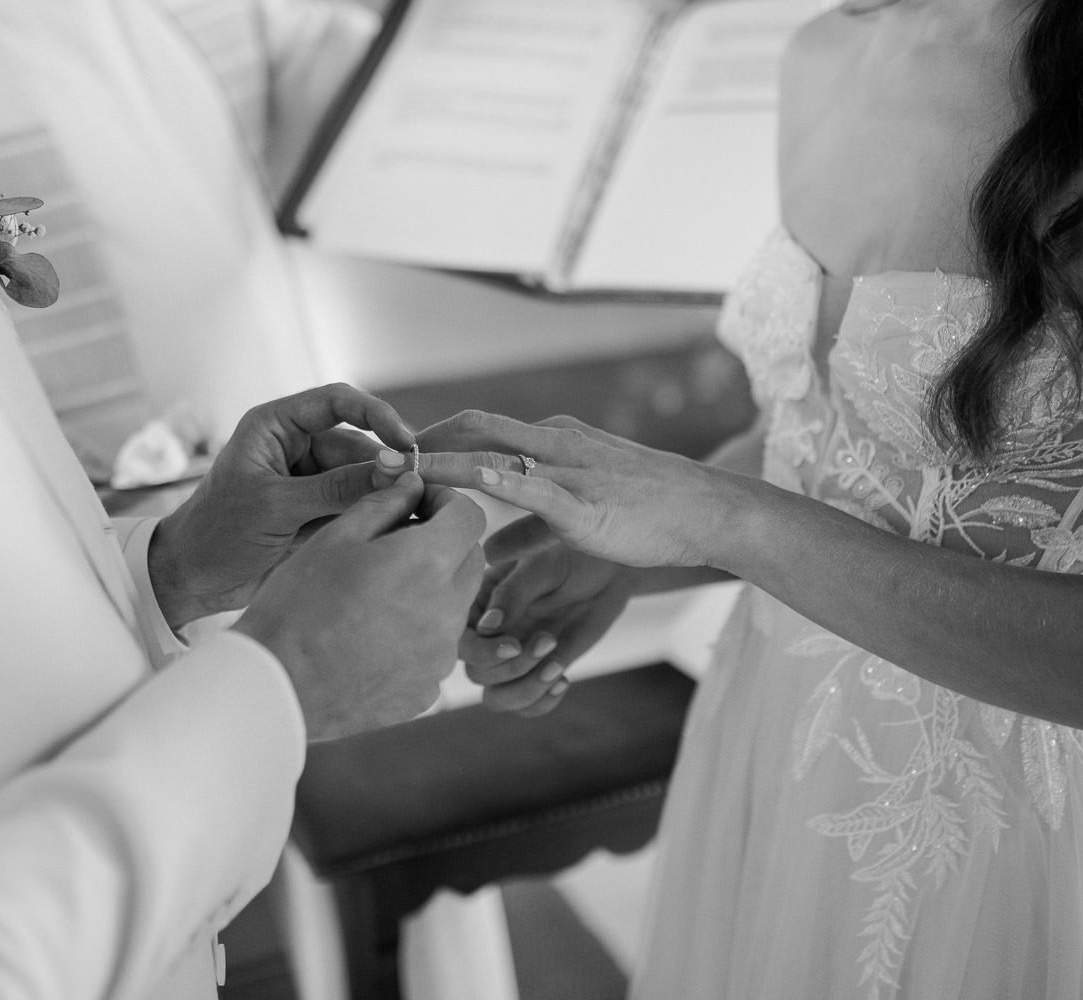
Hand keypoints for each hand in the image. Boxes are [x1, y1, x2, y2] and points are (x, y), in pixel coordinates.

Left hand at [148, 384, 415, 627]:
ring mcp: (309, 480)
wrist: (193, 580)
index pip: (336, 402)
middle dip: (386, 465)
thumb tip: (395, 468)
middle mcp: (296, 446)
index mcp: (275, 426)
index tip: (405, 440)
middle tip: (419, 488)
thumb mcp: (277, 507)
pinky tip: (397, 524)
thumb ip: (337, 488)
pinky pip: (356, 505)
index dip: (376, 414)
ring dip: (384, 493)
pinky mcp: (318, 511)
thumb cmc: (218, 532)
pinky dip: (375, 514)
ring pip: (363, 478)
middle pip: (358, 444)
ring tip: (411, 510)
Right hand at [233, 474, 486, 740]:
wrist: (275, 689)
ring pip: (454, 607)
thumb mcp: (333, 540)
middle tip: (395, 545)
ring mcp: (440, 656)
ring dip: (430, 591)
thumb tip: (412, 485)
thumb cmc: (295, 608)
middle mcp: (447, 611)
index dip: (446, 502)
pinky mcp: (428, 689)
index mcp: (427, 563)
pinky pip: (435, 649)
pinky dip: (415, 636)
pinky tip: (370, 639)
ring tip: (374, 596)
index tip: (418, 504)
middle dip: (443, 544)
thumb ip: (382, 504)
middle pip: (470, 561)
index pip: (470, 517)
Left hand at [418, 411, 739, 567]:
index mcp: (552, 440)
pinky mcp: (588, 501)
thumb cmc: (645, 513)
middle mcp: (556, 442)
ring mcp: (572, 467)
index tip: (393, 461)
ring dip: (443, 462)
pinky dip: (502, 482)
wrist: (705, 513)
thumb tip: (485, 554)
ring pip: (496, 452)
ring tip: (401, 472)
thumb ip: (526, 530)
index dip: (431, 442)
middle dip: (422, 442)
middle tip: (376, 460)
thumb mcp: (575, 516)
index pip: (478, 429)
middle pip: (474, 427)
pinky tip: (471, 483)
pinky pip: (539, 488)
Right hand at [460, 515, 638, 715]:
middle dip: (512, 668)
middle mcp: (488, 635)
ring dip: (525, 691)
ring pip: (496, 698)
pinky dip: (542, 703)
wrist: (605, 570)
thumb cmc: (568, 557)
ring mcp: (511, 658)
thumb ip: (512, 594)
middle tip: (549, 640)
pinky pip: (525, 706)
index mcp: (477, 603)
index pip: (459, 639)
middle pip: (477, 673)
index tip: (514, 644)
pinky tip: (564, 680)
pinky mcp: (536, 673)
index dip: (481, 650)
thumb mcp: (540, 567)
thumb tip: (485, 628)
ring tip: (556, 668)